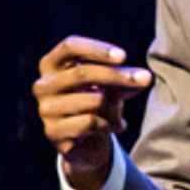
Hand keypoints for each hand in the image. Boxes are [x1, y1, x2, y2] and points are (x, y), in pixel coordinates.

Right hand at [34, 36, 152, 189]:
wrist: (85, 143)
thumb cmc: (97, 103)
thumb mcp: (111, 86)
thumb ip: (124, 78)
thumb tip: (144, 77)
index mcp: (52, 64)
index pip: (70, 46)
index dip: (97, 49)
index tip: (123, 56)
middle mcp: (43, 85)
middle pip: (83, 73)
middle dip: (118, 76)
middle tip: (146, 79)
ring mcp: (45, 109)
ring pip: (92, 101)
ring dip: (114, 109)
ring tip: (117, 117)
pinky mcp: (53, 132)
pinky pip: (90, 123)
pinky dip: (107, 126)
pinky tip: (108, 129)